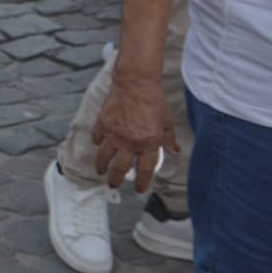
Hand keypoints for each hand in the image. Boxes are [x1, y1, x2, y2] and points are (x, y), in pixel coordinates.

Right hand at [92, 73, 178, 190]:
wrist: (136, 83)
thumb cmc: (154, 100)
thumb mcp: (167, 121)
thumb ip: (168, 138)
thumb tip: (173, 151)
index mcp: (149, 143)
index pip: (145, 170)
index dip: (142, 182)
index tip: (139, 189)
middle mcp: (130, 141)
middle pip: (120, 168)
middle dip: (116, 180)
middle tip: (114, 184)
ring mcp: (114, 133)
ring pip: (104, 157)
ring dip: (102, 166)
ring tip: (101, 170)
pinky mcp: (103, 123)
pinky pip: (98, 138)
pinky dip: (98, 143)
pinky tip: (100, 145)